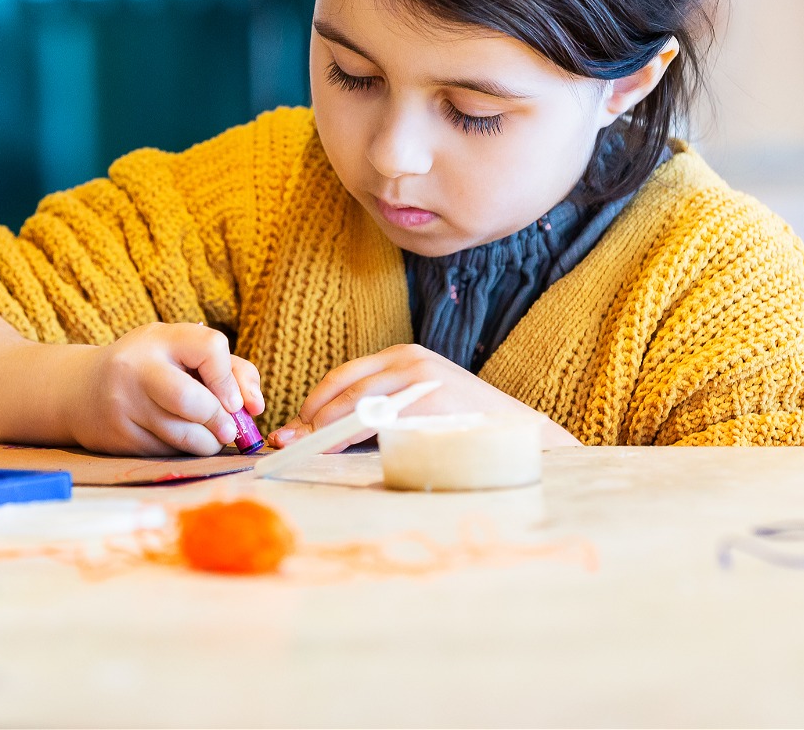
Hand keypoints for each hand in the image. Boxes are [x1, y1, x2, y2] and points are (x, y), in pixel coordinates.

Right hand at [63, 322, 263, 455]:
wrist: (82, 389)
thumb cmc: (152, 367)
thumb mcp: (183, 352)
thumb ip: (229, 369)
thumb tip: (255, 407)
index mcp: (160, 338)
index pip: (209, 348)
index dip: (230, 378)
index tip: (234, 400)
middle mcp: (137, 368)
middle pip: (191, 400)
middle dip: (220, 420)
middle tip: (229, 430)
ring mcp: (124, 404)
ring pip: (182, 435)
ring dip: (207, 443)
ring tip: (210, 438)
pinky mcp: (119, 437)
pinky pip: (166, 451)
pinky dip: (183, 451)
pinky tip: (179, 441)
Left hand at [267, 344, 578, 451]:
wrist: (515, 432)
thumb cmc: (459, 426)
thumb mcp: (415, 407)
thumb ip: (376, 412)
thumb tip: (322, 431)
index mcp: (401, 357)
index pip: (343, 376)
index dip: (313, 402)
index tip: (292, 427)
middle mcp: (407, 360)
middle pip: (341, 385)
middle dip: (310, 415)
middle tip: (288, 440)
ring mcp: (417, 378)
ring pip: (353, 403)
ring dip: (322, 427)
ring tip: (302, 446)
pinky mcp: (426, 399)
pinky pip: (375, 418)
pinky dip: (348, 434)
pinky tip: (333, 447)